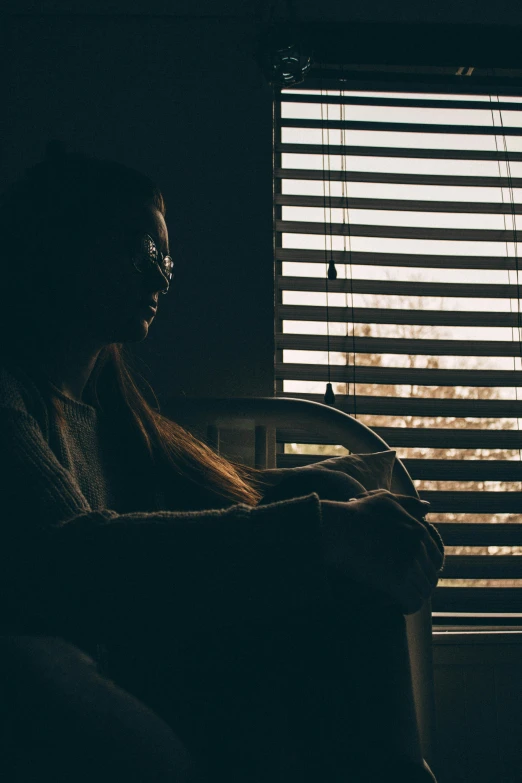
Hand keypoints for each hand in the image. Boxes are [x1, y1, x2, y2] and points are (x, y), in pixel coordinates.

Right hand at [320, 490, 443, 614]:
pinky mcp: (396, 581)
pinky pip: (413, 602)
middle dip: (420, 585)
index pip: (436, 558)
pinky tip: (398, 605)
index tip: (414, 575)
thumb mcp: (385, 499)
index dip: (426, 569)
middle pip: (430, 576)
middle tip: (405, 590)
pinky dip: (407, 606)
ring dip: (413, 596)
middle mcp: (418, 547)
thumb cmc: (356, 513)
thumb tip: (428, 508)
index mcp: (418, 530)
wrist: (337, 529)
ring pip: (423, 591)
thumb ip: (408, 503)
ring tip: (400, 599)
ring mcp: (408, 564)